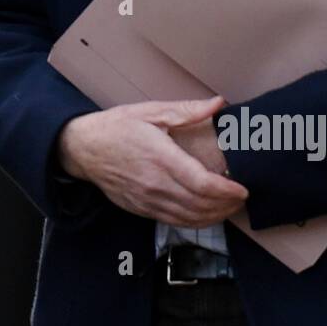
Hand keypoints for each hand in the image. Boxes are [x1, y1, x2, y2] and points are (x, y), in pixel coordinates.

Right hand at [57, 96, 246, 227]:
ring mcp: (148, 200)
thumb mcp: (150, 111)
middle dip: (226, 205)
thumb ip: (187, 110)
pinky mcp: (142, 209)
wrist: (84, 149)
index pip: (201, 183)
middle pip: (200, 205)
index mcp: (160, 157)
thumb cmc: (117, 127)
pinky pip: (175, 222)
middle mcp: (155, 184)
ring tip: (230, 207)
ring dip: (215, 216)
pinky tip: (208, 214)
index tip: (243, 189)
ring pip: (189, 218)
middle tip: (242, 198)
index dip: (226, 190)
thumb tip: (218, 103)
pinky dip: (196, 222)